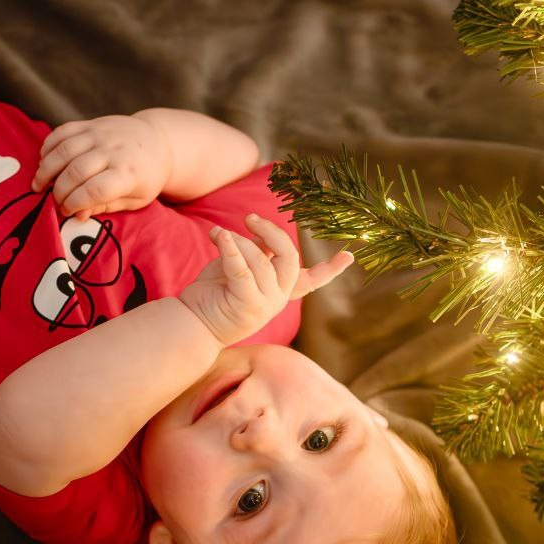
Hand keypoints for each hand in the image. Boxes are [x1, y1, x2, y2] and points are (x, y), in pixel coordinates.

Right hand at [31, 114, 171, 218]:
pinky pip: (61, 132)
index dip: (75, 203)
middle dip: (59, 191)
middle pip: (76, 171)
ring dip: (46, 170)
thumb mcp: (136, 199)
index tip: (67, 212)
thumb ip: (107, 207)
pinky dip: (48, 147)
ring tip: (38, 185)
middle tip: (53, 202)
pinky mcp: (90, 124)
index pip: (95, 190)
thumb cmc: (146, 177)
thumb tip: (77, 215)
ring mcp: (101, 134)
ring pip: (64, 151)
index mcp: (129, 173)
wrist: (158, 141)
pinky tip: (44, 162)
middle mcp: (113, 150)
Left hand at [180, 214, 353, 345]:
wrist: (193, 324)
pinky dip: (230, 249)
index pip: (312, 280)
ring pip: (261, 261)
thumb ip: (256, 252)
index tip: (350, 256)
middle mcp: (278, 299)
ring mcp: (266, 305)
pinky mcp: (247, 305)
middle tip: (250, 219)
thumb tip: (262, 233)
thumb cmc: (214, 294)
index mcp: (281, 290)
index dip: (331, 269)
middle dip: (272, 233)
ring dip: (238, 242)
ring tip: (219, 235)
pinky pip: (242, 269)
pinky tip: (218, 236)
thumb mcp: (240, 268)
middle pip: (290, 258)